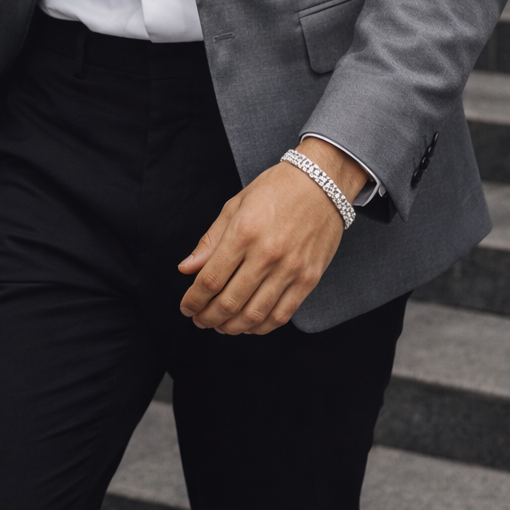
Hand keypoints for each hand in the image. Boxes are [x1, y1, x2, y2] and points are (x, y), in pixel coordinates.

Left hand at [178, 139, 366, 335]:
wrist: (322, 182)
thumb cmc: (276, 189)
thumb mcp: (236, 205)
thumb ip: (210, 241)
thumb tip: (187, 268)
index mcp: (244, 232)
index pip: (211, 280)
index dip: (194, 300)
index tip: (186, 307)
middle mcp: (267, 254)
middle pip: (229, 302)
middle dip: (208, 318)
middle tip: (199, 320)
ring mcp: (290, 269)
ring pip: (254, 315)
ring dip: (231, 327)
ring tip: (221, 326)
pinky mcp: (309, 278)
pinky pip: (282, 315)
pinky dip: (261, 327)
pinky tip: (249, 325)